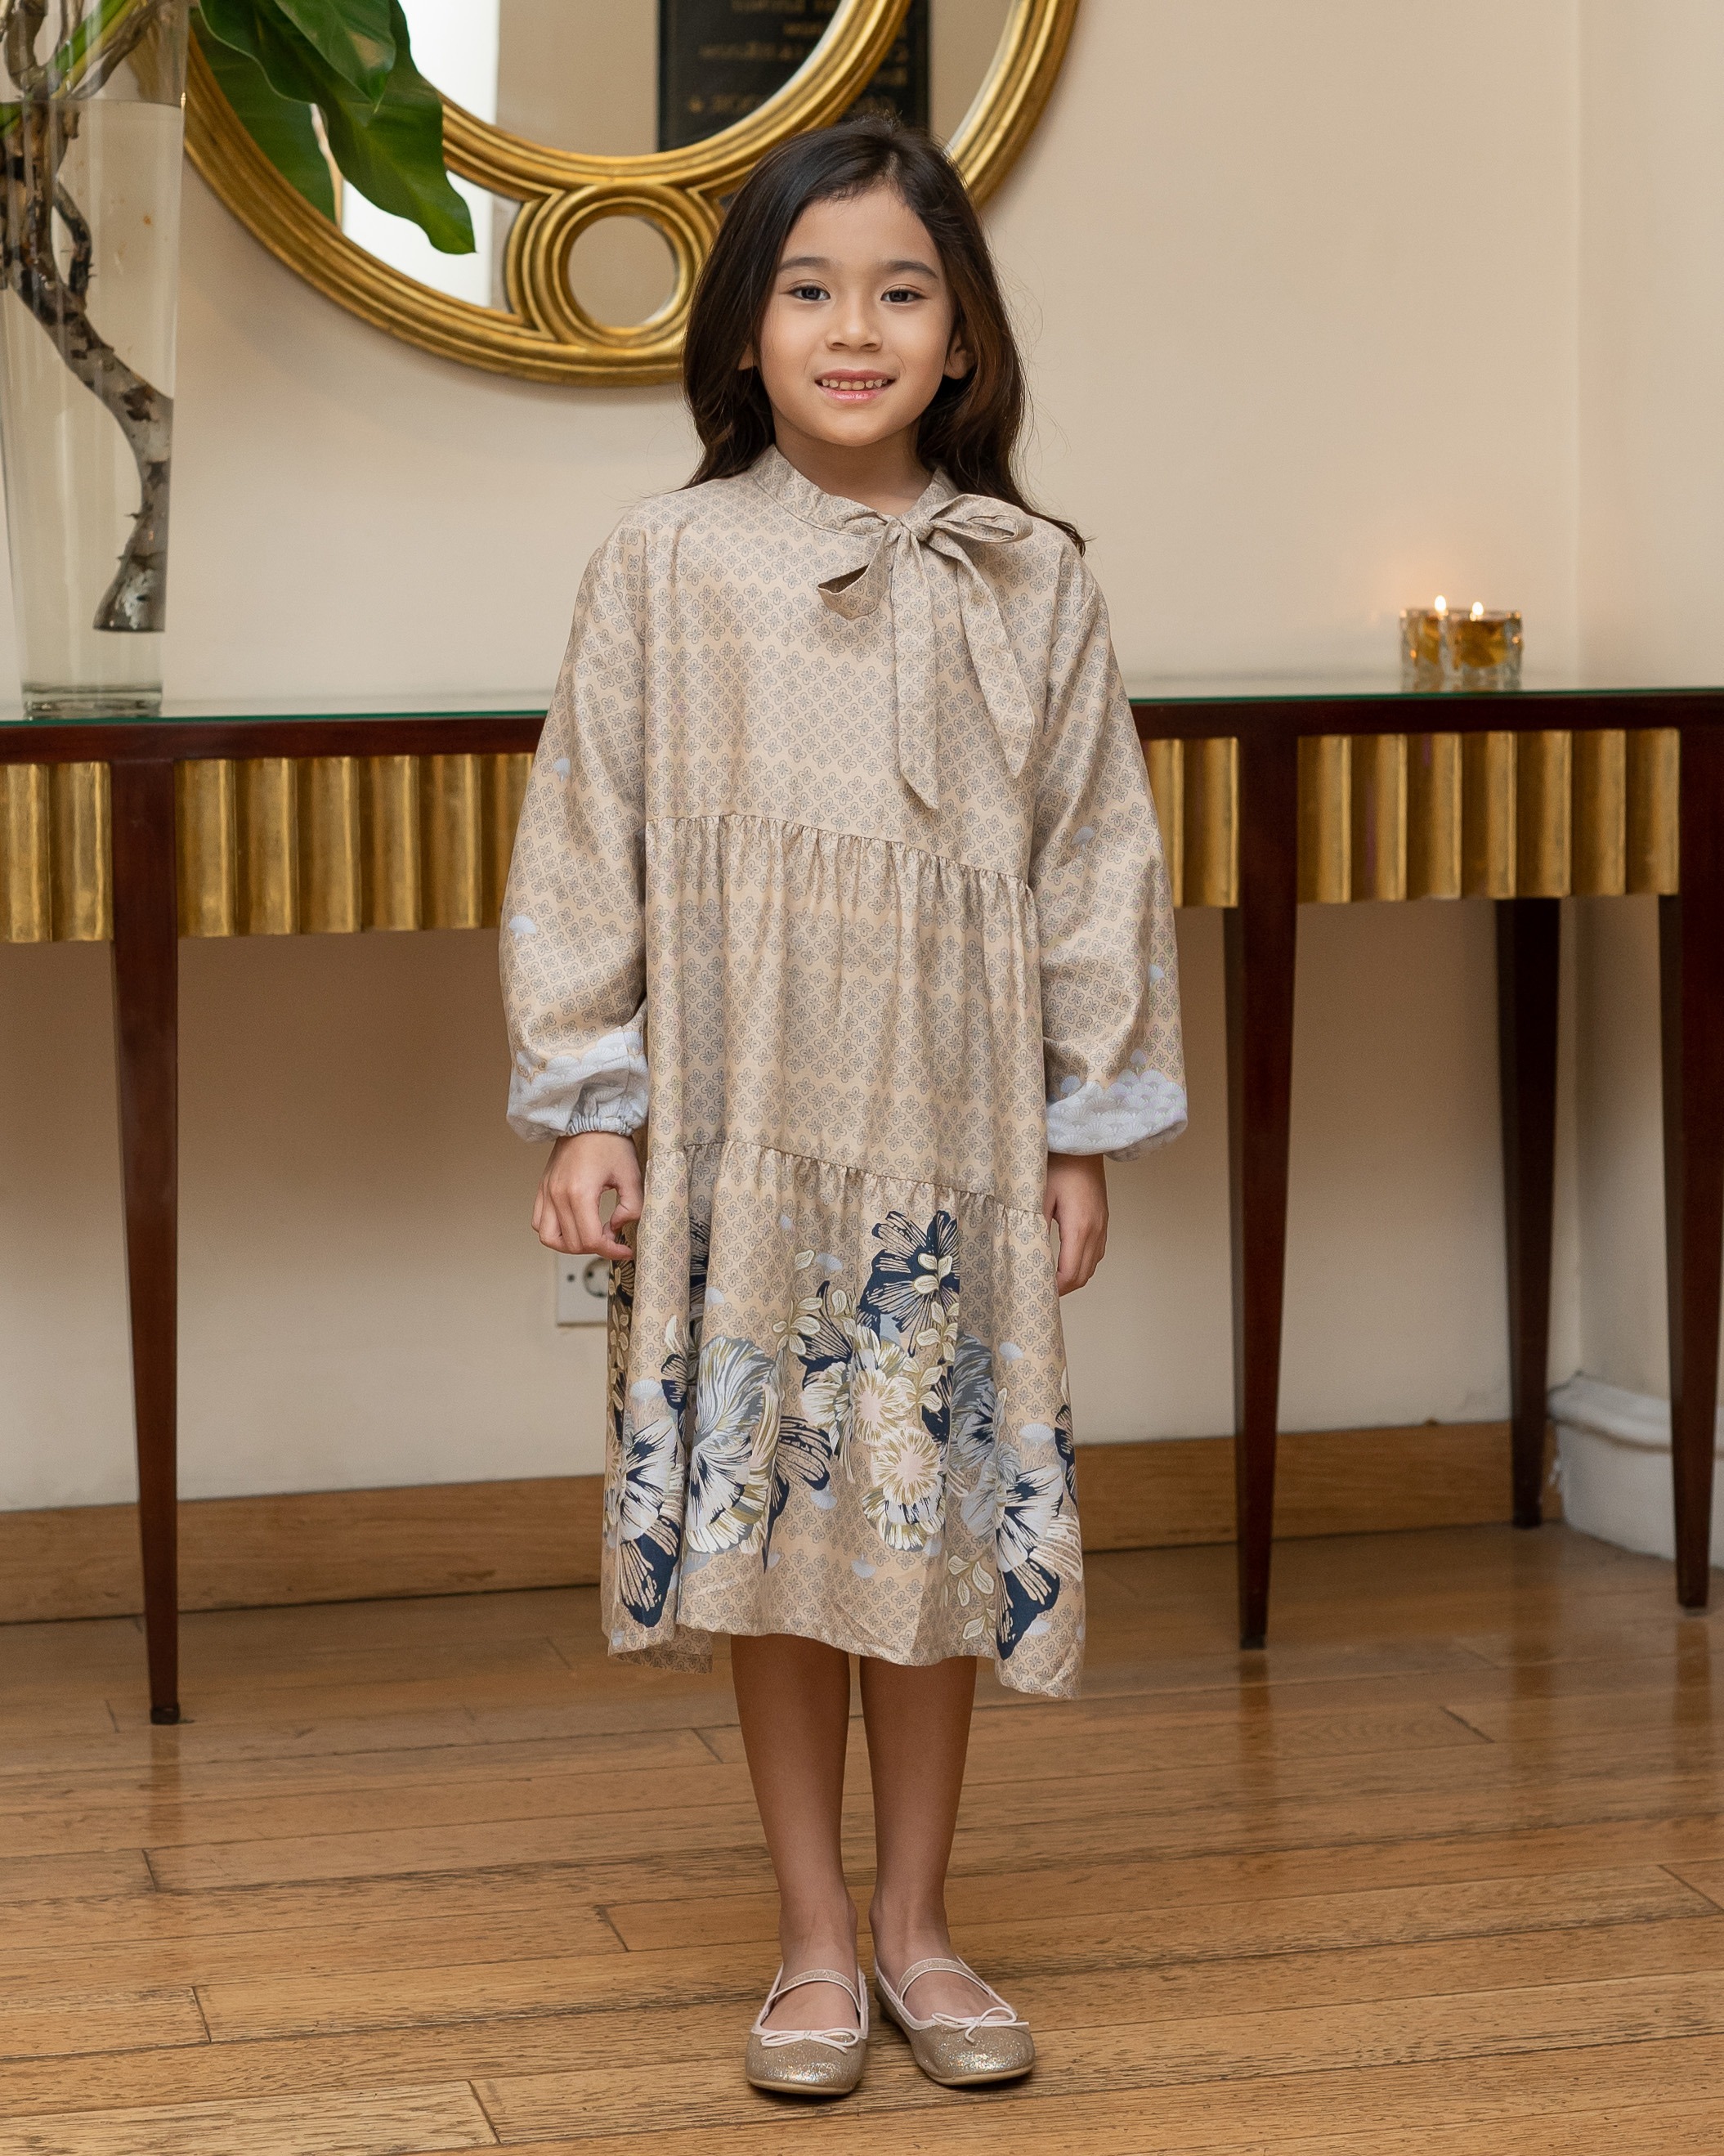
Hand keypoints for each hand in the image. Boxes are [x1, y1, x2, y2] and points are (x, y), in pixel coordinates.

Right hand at [532, 1132, 642, 1261]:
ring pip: (549, 1238)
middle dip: (595, 1248)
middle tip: (612, 1238)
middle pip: (571, 1244)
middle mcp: (558, 1195)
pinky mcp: (542, 1188)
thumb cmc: (610, 1142)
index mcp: (580, 1193)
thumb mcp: (631, 1176)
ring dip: (570, 1245)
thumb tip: (618, 1227)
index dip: (611, 1251)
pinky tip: (573, 1225)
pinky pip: (539, 1222)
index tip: (624, 1249)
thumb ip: (631, 1207)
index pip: (590, 1240)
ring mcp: (547, 1192)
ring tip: (590, 1236)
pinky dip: (554, 1231)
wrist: (588, 1118)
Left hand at [1044, 1152, 1106, 1293]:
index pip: (1070, 1273)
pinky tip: (1067, 1260)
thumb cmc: (1059, 1164)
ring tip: (1052, 1279)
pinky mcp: (1103, 1218)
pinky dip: (1083, 1262)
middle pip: (1084, 1274)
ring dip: (1075, 1276)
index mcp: (1079, 1227)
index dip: (1055, 1289)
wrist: (1082, 1143)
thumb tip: (1027, 1257)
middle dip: (1064, 1288)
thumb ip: (1034, 1229)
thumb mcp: (1038, 1197)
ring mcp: (1102, 1224)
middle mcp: (1096, 1229)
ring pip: (1093, 1264)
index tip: (1038, 1292)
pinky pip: (1097, 1251)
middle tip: (1042, 1292)